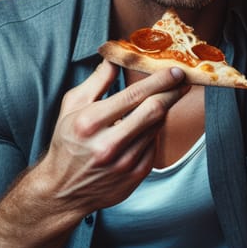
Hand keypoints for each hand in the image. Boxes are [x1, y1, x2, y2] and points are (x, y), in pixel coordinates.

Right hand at [35, 60, 189, 217]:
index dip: (160, 80)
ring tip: (167, 98)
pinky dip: (155, 132)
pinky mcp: (134, 176)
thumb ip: (96, 81)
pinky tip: (150, 125)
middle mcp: (108, 144)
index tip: (175, 71)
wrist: (62, 191)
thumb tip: (115, 57)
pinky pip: (154, 146)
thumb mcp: (72, 106)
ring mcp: (124, 163)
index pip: (134, 94)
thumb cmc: (67, 143)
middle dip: (173, 92)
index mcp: (90, 122)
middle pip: (154, 111)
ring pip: (156, 128)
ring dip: (164, 111)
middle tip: (183, 81)